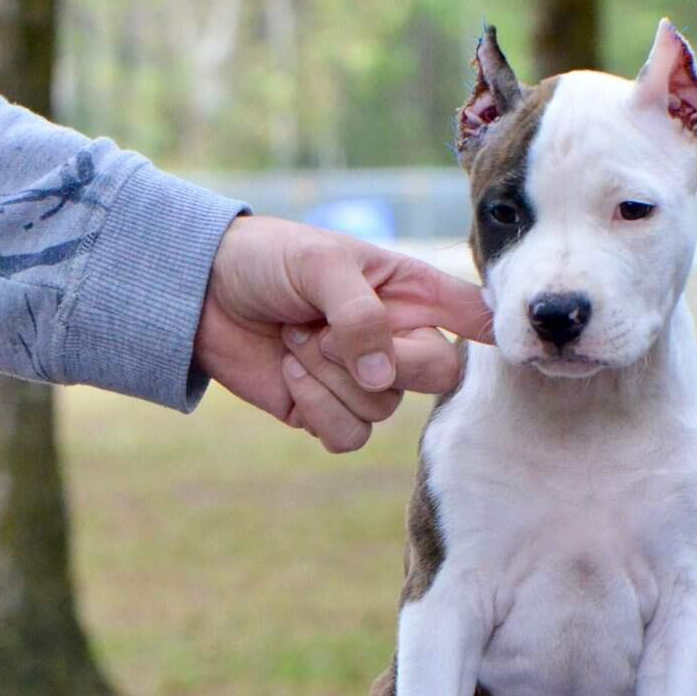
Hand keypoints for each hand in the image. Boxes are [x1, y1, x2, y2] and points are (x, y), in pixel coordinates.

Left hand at [193, 215, 492, 451]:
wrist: (196, 294)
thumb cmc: (267, 260)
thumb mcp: (320, 264)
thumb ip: (360, 315)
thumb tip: (382, 377)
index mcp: (410, 292)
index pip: (474, 316)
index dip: (495, 332)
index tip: (500, 345)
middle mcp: (397, 338)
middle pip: (439, 374)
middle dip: (390, 361)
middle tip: (331, 334)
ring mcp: (365, 380)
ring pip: (384, 410)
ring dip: (331, 378)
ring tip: (295, 341)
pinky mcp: (329, 411)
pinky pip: (348, 435)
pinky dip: (317, 409)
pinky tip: (290, 376)